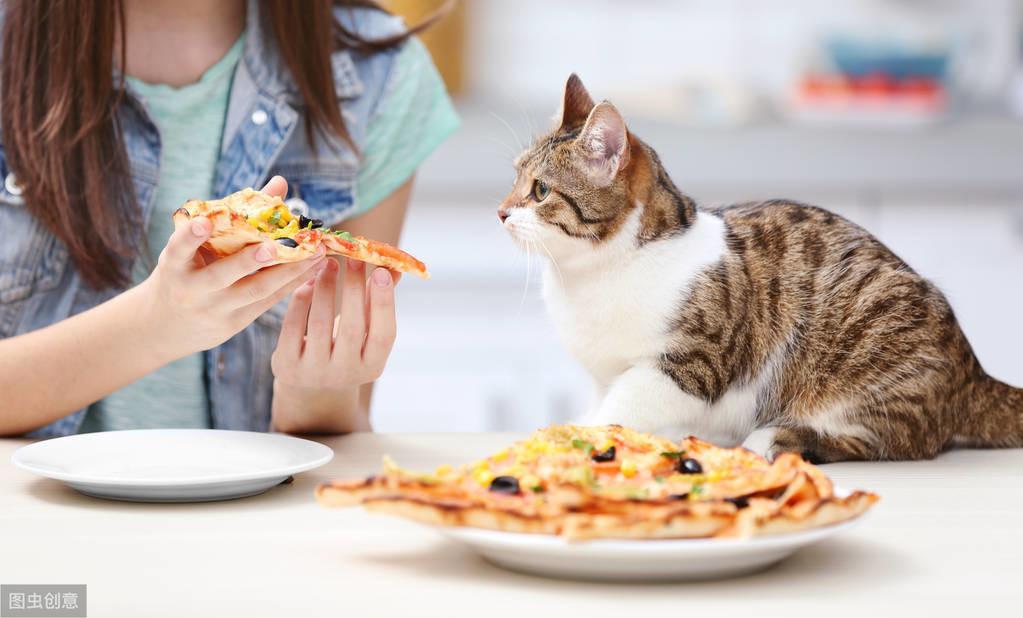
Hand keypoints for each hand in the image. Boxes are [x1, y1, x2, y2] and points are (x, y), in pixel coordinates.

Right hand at [139, 178, 325, 358]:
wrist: (167, 325)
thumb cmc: (188, 269)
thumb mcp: (195, 245)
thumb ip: (235, 213)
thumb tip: (280, 182)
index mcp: (175, 265)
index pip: (178, 248)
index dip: (189, 236)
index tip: (203, 221)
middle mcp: (192, 289)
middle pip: (221, 275)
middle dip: (248, 261)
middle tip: (273, 246)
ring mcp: (214, 309)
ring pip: (255, 291)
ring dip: (288, 272)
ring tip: (315, 253)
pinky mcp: (234, 323)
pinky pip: (268, 302)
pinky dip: (292, 283)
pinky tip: (315, 268)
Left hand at [270, 257, 397, 432]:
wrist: (309, 388)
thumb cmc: (344, 350)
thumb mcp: (364, 334)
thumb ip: (377, 302)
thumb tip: (394, 266)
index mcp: (372, 367)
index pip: (384, 335)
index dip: (384, 303)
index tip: (381, 271)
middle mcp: (345, 374)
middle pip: (352, 328)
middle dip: (353, 289)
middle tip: (354, 258)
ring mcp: (314, 372)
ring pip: (319, 324)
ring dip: (326, 288)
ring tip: (329, 263)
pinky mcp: (287, 366)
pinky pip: (293, 327)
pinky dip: (301, 301)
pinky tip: (307, 282)